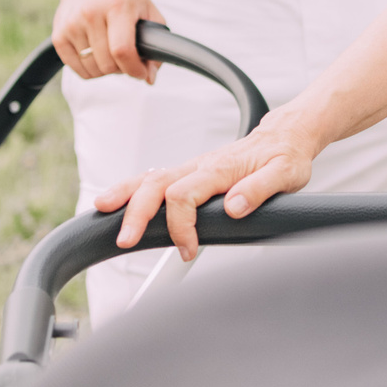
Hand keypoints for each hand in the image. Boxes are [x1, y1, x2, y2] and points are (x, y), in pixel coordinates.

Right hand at [48, 0, 160, 82]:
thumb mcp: (146, 8)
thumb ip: (157, 43)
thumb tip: (150, 78)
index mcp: (117, 6)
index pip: (122, 50)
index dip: (134, 69)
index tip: (141, 73)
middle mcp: (91, 14)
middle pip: (107, 63)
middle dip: (122, 69)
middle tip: (127, 58)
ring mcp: (71, 25)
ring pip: (92, 69)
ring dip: (106, 70)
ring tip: (112, 54)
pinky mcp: (58, 35)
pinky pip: (76, 68)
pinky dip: (89, 69)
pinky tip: (97, 55)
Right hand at [92, 114, 321, 259]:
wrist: (285, 136)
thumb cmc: (286, 157)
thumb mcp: (285, 174)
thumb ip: (260, 190)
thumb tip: (234, 208)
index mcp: (220, 169)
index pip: (185, 195)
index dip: (180, 225)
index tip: (188, 251)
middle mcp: (200, 165)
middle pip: (157, 184)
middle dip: (136, 212)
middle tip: (124, 240)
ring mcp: (192, 168)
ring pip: (150, 178)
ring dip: (125, 195)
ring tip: (101, 211)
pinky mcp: (190, 173)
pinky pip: (155, 179)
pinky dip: (134, 190)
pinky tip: (119, 202)